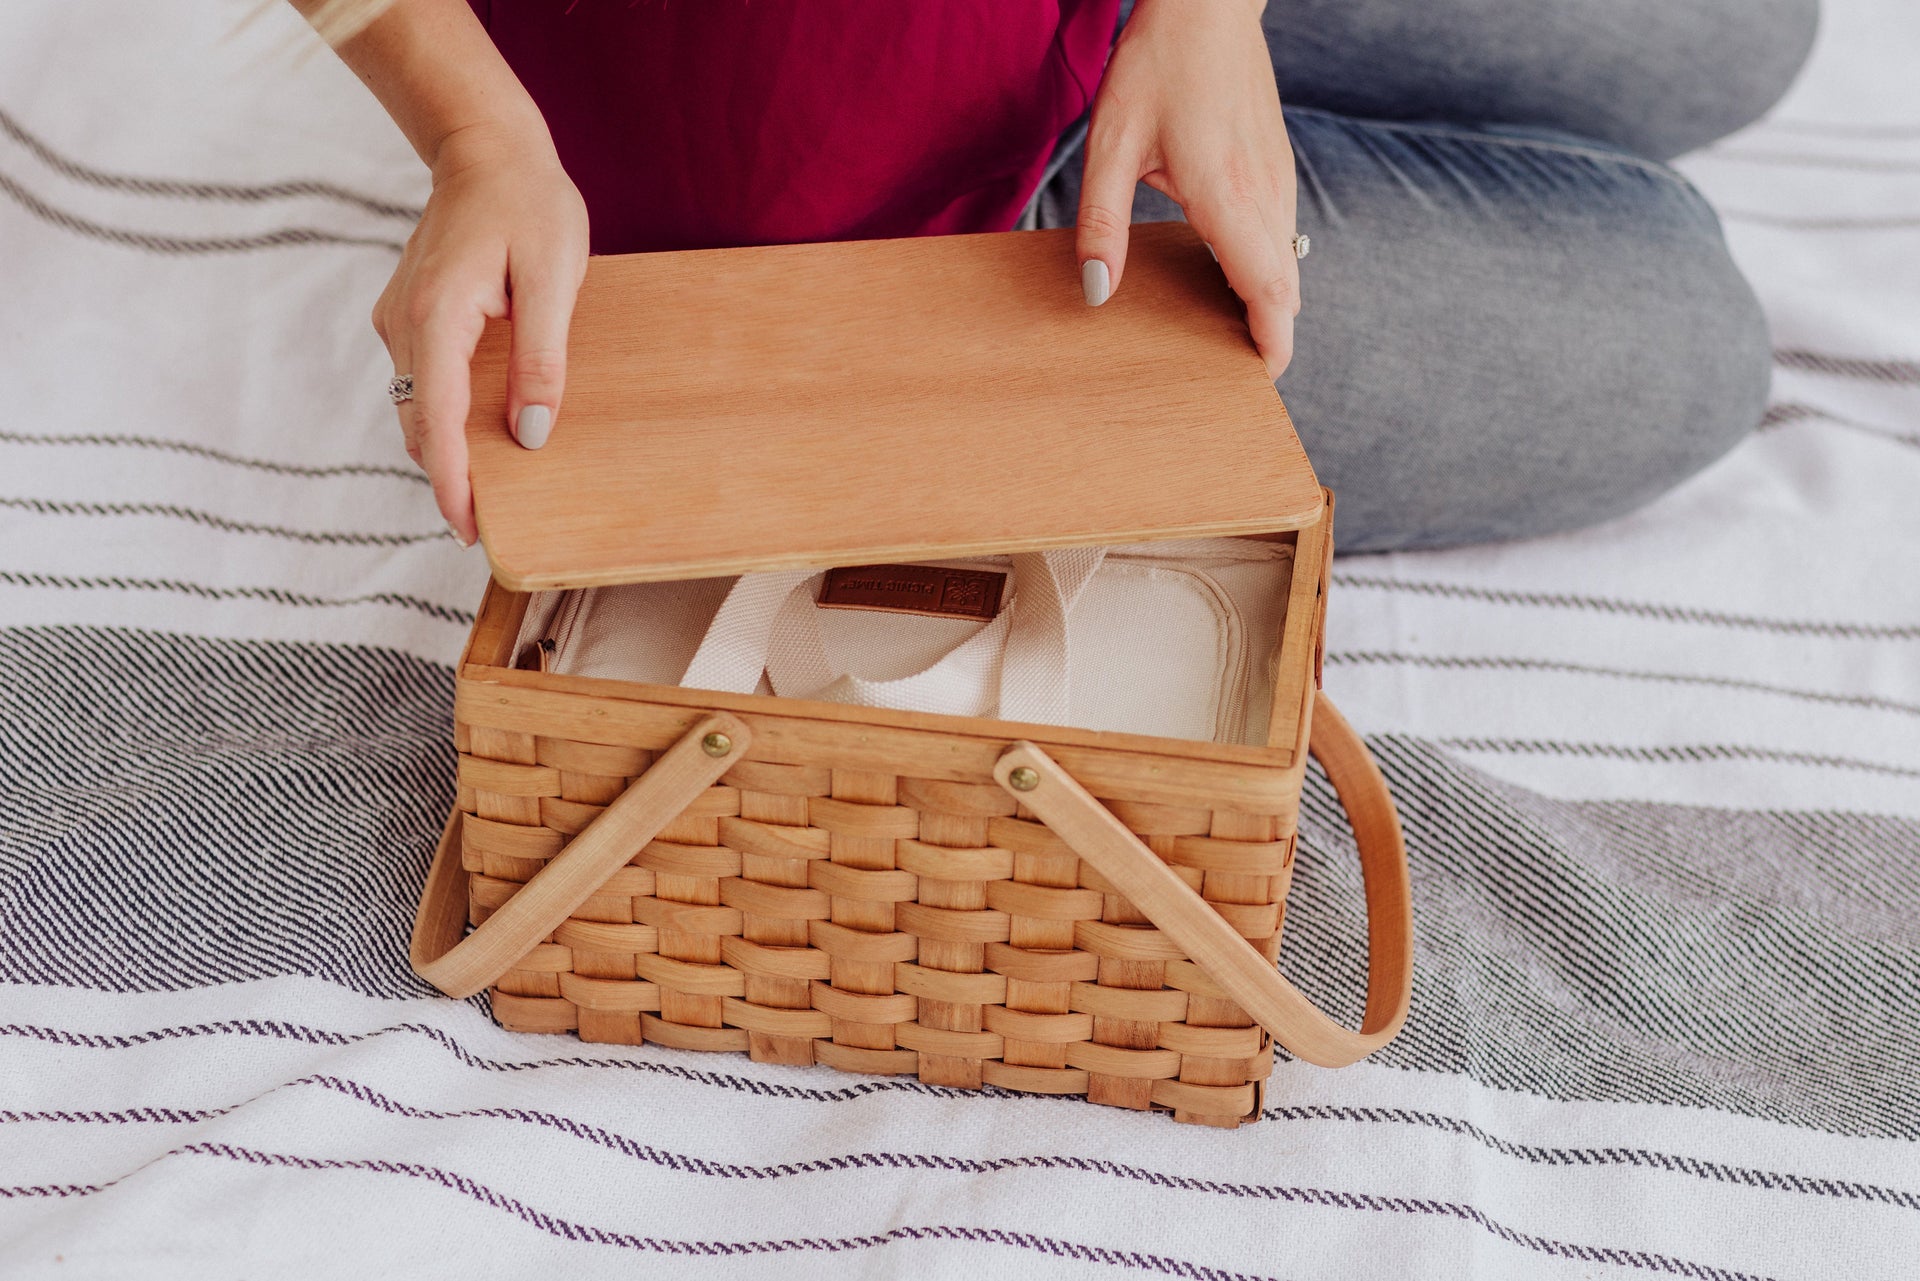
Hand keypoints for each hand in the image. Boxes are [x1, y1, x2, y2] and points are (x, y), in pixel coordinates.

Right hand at [372, 123, 588, 543]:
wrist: (486, 149)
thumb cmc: (528, 204)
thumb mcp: (553, 279)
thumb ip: (541, 357)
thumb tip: (531, 433)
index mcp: (436, 314)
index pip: (438, 421)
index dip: (453, 483)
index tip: (468, 531)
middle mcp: (402, 324)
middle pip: (420, 425)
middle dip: (450, 479)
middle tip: (492, 530)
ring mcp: (398, 321)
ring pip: (418, 409)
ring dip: (449, 451)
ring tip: (493, 494)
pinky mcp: (408, 320)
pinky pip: (424, 384)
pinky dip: (447, 417)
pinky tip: (485, 435)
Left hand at [1076, 0, 1298, 378]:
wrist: (1209, 4)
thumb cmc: (1157, 65)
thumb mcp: (1111, 144)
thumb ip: (1102, 224)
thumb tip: (1098, 294)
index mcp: (1228, 196)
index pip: (1269, 291)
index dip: (1271, 344)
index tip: (1257, 380)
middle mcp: (1265, 194)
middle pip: (1285, 289)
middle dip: (1266, 336)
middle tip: (1226, 375)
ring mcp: (1278, 180)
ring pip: (1288, 265)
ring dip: (1266, 304)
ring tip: (1222, 337)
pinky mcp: (1277, 168)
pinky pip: (1281, 237)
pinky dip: (1266, 271)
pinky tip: (1224, 278)